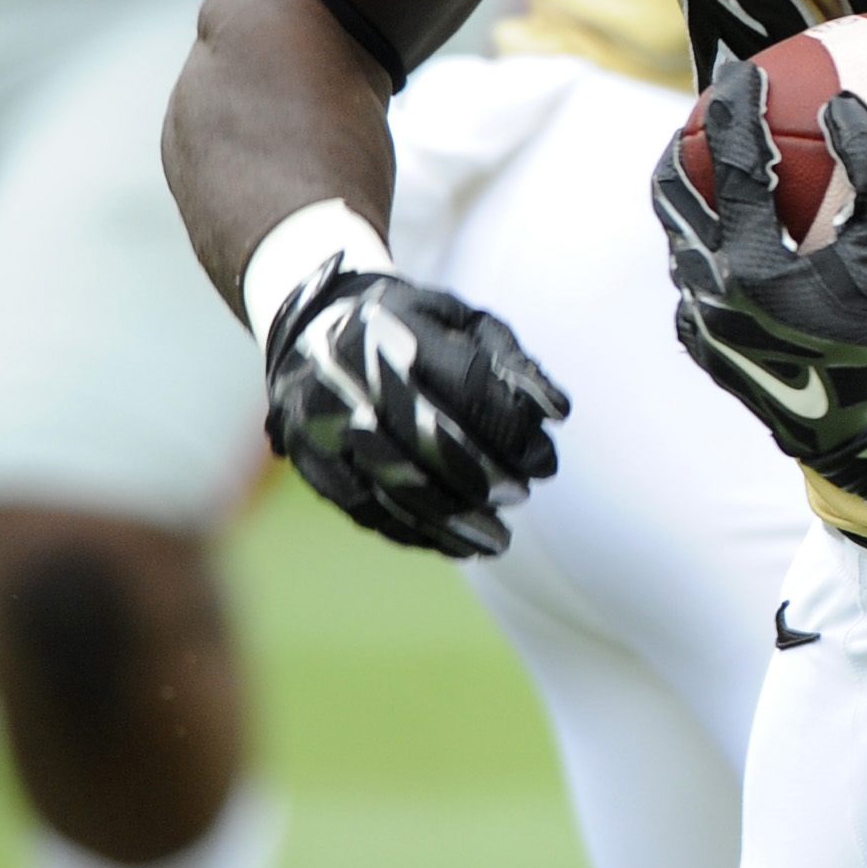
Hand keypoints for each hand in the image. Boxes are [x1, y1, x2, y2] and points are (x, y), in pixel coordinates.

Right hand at [264, 264, 566, 557]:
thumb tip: (558, 413)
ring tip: (496, 540)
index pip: (465, 385)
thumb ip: (514, 365)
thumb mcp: (466, 323)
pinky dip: (411, 531)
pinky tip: (452, 544)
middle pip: (423, 439)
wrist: (314, 328)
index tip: (544, 462)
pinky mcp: (308, 459)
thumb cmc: (413, 328)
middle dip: (480, 476)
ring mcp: (319, 420)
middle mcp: (348, 374)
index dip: (509, 429)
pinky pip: (362, 506)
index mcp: (396, 330)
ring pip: (390, 482)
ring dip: (449, 519)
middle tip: (519, 496)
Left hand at [650, 57, 866, 503]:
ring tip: (720, 173)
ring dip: (695, 200)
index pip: (727, 162)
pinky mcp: (712, 356)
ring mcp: (703, 329)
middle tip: (709, 113)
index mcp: (747, 265)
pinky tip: (738, 247)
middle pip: (670, 196)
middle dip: (684, 144)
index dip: (735, 107)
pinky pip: (692, 290)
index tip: (746, 71)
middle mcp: (708, 294)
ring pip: (678, 244)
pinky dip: (708, 254)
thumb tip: (843, 103)